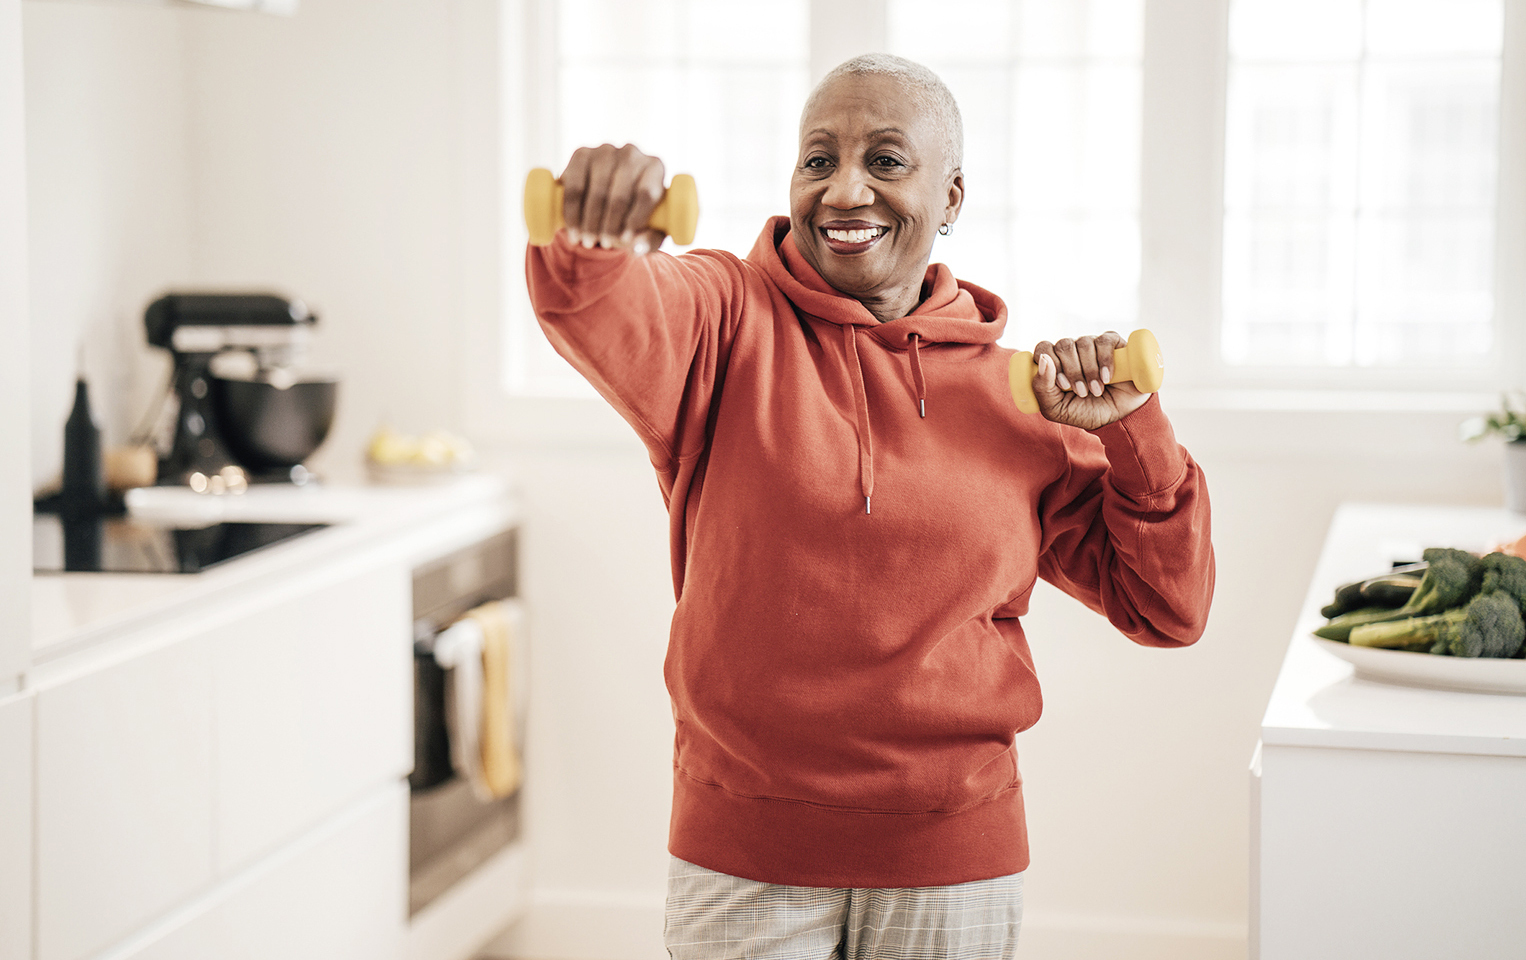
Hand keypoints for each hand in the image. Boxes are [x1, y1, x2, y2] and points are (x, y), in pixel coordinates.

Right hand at [559, 143, 666, 252]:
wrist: (606, 196)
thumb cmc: (635, 214)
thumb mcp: (648, 230)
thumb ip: (649, 241)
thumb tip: (637, 247)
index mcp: (654, 167)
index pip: (646, 193)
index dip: (635, 219)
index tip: (625, 240)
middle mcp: (631, 153)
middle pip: (620, 195)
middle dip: (610, 225)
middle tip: (605, 244)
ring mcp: (605, 151)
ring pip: (596, 191)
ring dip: (590, 222)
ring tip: (587, 241)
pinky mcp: (581, 154)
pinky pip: (575, 186)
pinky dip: (572, 212)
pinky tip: (572, 229)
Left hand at [1031, 332, 1149, 429]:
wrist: (1118, 418)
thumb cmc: (1085, 413)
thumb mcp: (1056, 409)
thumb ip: (1041, 387)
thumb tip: (1043, 358)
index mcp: (1055, 363)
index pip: (1043, 348)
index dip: (1051, 364)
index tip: (1063, 385)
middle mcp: (1072, 351)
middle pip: (1063, 345)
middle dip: (1073, 371)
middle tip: (1082, 392)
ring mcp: (1092, 345)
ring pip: (1084, 343)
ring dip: (1090, 371)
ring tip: (1097, 390)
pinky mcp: (1113, 343)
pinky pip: (1104, 341)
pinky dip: (1105, 361)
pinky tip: (1107, 377)